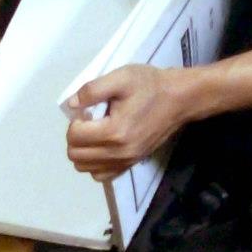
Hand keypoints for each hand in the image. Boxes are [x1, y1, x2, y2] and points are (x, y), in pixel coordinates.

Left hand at [66, 65, 185, 180]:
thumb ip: (93, 90)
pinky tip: (102, 144)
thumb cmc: (150, 85)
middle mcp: (119, 153)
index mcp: (114, 132)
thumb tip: (71, 105)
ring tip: (95, 131)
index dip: (74, 120)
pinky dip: (95, 162)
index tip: (87, 109)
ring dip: (83, 150)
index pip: (74, 136)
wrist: (180, 98)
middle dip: (75, 136)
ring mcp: (126, 161)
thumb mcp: (121, 77)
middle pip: (76, 156)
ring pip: (86, 168)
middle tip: (89, 119)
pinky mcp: (132, 163)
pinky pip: (101, 174)